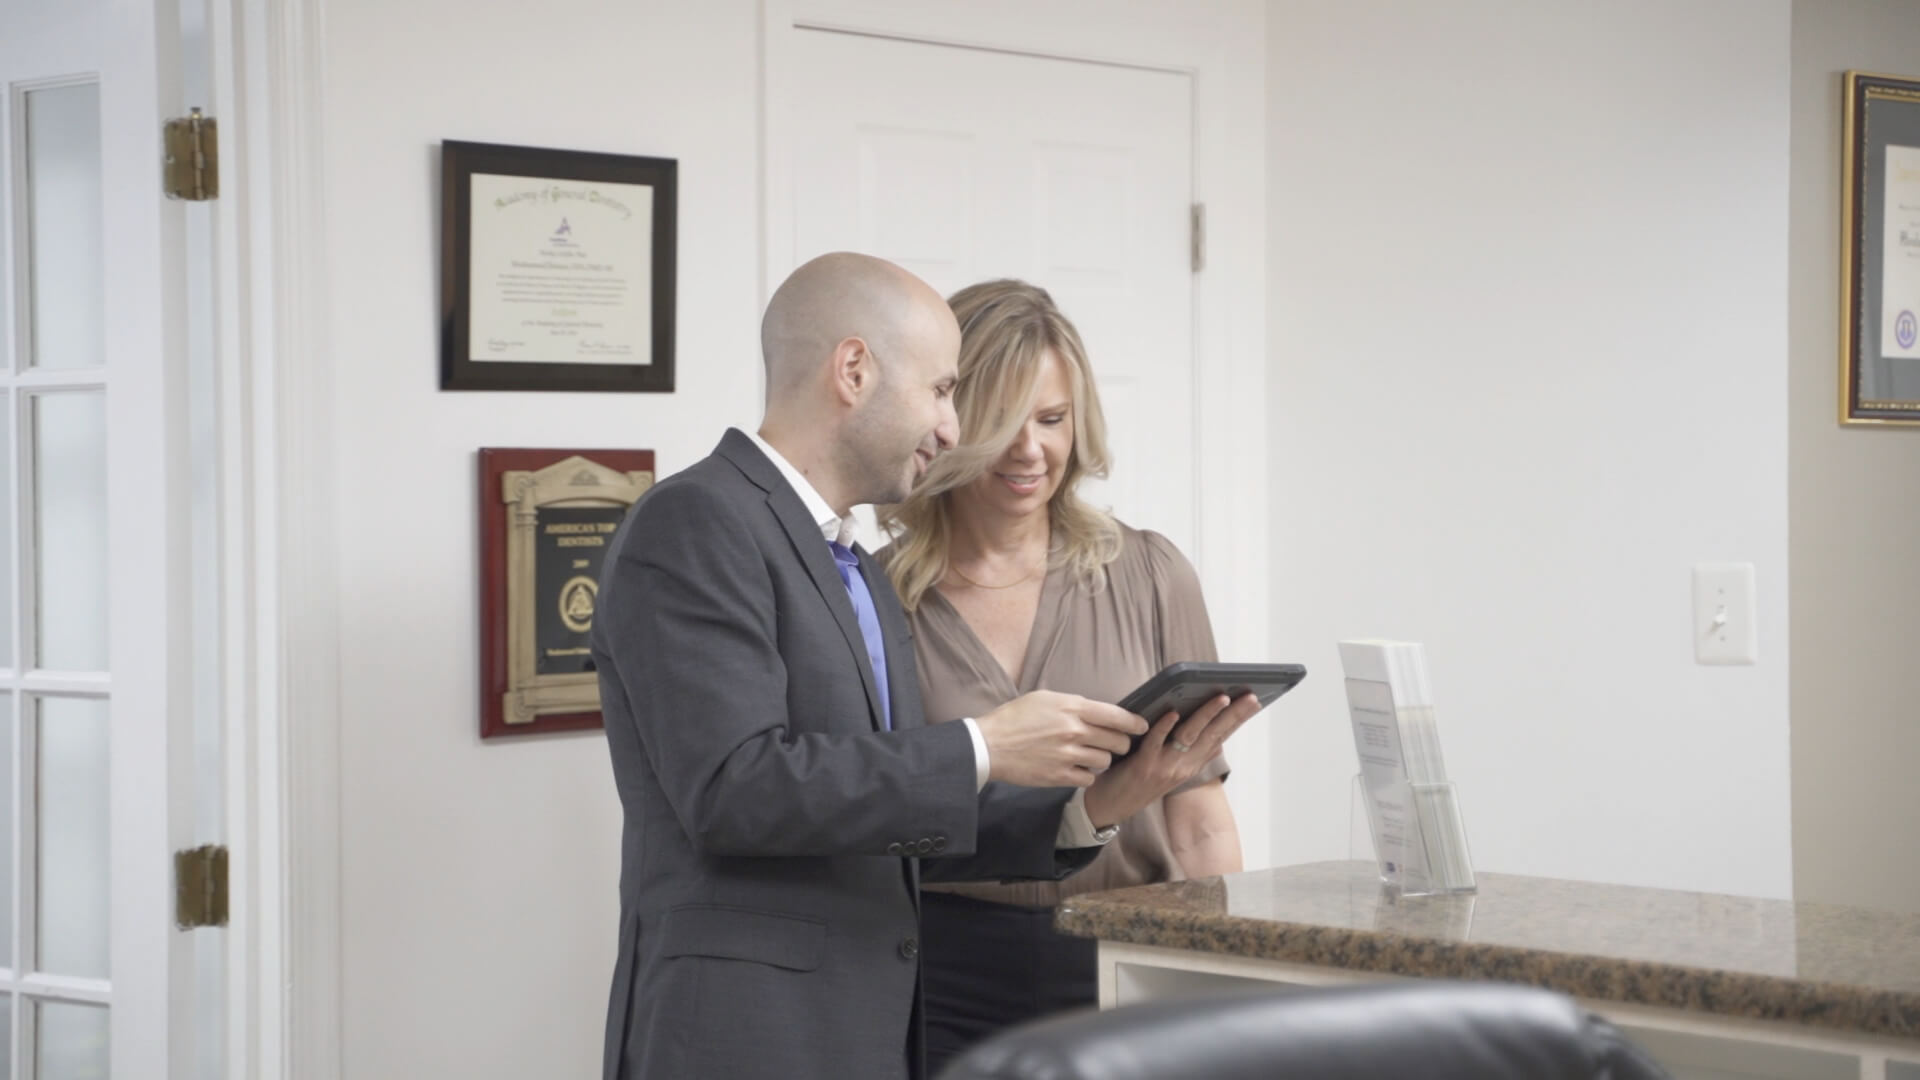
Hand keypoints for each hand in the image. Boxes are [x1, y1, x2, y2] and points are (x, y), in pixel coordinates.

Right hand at [976, 691, 1147, 787]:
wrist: (990, 745)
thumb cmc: (1015, 718)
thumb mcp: (1045, 698)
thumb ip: (1074, 704)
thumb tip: (1098, 711)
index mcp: (1072, 708)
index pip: (1117, 716)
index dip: (1134, 723)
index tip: (1142, 726)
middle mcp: (1074, 731)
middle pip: (1117, 741)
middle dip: (1121, 743)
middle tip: (1117, 744)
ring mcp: (1068, 755)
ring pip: (1105, 761)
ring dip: (1103, 759)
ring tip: (1092, 756)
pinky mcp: (1060, 776)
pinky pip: (1089, 778)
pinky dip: (1087, 774)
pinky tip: (1078, 768)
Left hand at [1083, 692, 1261, 827]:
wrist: (1109, 807)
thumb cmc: (1138, 780)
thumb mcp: (1171, 768)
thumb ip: (1190, 752)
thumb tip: (1214, 732)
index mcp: (1192, 765)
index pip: (1220, 737)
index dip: (1238, 720)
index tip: (1254, 700)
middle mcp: (1184, 767)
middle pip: (1212, 735)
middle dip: (1233, 714)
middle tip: (1249, 696)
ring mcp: (1165, 767)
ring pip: (1190, 736)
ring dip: (1206, 716)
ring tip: (1221, 698)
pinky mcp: (1144, 766)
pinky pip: (1156, 742)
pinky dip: (1164, 727)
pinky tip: (1174, 712)